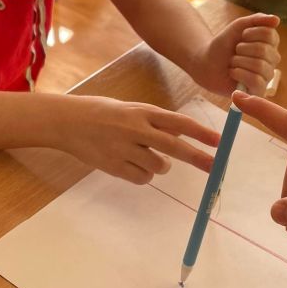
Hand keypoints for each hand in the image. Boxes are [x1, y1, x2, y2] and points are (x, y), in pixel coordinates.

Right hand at [58, 97, 219, 183]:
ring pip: (159, 166)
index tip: (218, 141)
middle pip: (174, 147)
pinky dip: (142, 174)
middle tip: (215, 166)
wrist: (67, 121)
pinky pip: (142, 178)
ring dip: (160, 165)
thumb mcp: (131, 110)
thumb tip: (182, 136)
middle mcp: (136, 129)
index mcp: (142, 112)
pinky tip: (129, 163)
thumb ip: (155, 122)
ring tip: (143, 155)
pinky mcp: (114, 166)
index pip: (178, 122)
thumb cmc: (103, 112)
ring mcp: (124, 149)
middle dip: (198, 157)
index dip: (201, 133)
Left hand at [194, 13, 279, 96]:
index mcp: (271, 43)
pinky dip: (239, 74)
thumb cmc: (224, 44)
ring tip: (232, 63)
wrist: (206, 62)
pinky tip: (233, 73)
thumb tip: (276, 19)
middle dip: (242, 49)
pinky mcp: (258, 91)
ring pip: (259, 66)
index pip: (269, 34)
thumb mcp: (238, 26)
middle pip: (263, 50)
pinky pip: (256, 81)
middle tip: (235, 52)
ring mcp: (266, 76)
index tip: (241, 37)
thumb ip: (257, 20)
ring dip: (238, 62)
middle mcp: (272, 60)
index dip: (250, 33)